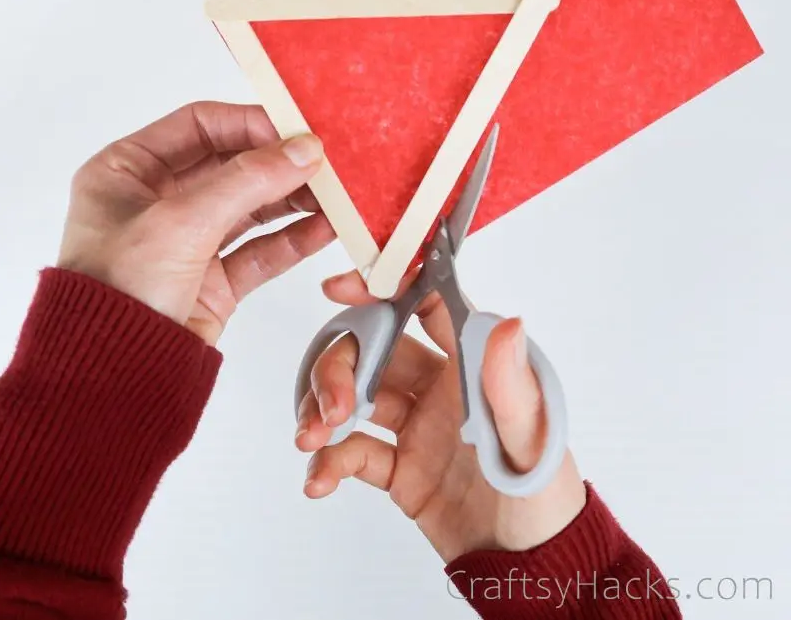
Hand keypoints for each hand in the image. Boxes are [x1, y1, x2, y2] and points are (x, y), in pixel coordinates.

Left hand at [58, 102, 334, 344]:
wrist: (107, 382)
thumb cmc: (112, 297)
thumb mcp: (181, 223)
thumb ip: (246, 181)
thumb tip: (301, 150)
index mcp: (126, 170)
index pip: (199, 126)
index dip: (249, 122)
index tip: (295, 126)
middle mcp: (155, 201)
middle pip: (231, 164)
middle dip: (279, 162)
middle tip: (323, 158)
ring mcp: (186, 241)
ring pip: (251, 207)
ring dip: (293, 199)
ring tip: (333, 193)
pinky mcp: (211, 281)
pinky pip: (259, 250)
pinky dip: (293, 239)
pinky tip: (324, 228)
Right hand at [295, 271, 585, 562]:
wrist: (532, 570)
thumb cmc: (546, 498)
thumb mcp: (533, 441)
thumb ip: (512, 387)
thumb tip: (507, 324)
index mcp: (473, 366)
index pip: (425, 305)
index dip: (383, 288)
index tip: (342, 289)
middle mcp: (441, 388)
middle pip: (375, 350)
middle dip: (340, 367)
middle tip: (330, 405)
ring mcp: (418, 427)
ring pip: (356, 396)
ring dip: (324, 410)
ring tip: (312, 440)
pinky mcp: (402, 469)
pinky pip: (355, 452)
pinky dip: (330, 461)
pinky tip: (320, 480)